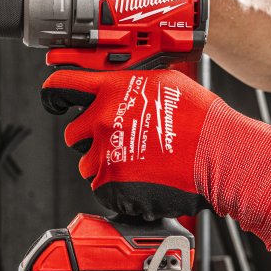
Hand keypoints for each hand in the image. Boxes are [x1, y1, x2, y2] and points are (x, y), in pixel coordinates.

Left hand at [41, 69, 270, 250]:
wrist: (218, 154)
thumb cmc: (201, 120)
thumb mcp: (166, 82)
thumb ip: (134, 83)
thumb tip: (123, 88)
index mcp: (112, 90)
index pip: (63, 86)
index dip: (54, 93)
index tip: (52, 98)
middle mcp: (102, 119)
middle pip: (73, 132)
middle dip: (90, 138)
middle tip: (118, 142)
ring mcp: (105, 153)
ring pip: (87, 163)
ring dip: (105, 164)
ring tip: (138, 163)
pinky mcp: (111, 183)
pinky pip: (102, 188)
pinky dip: (117, 188)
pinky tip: (141, 179)